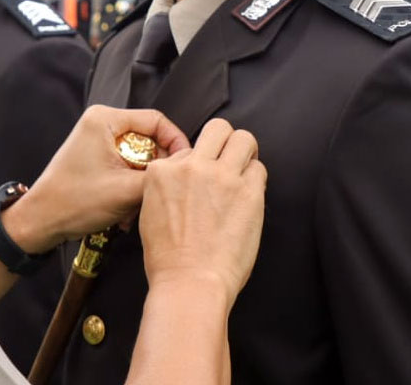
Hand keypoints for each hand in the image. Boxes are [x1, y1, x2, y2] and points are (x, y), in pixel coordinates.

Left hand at [2, 105, 189, 252]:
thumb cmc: (73, 202)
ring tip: (136, 208)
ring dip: (142, 184)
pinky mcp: (95, 158)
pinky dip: (129, 188)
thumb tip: (184, 169)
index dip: (176, 142)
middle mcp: (100, 123)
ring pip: (139, 157)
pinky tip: (125, 212)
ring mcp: (97, 140)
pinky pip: (125, 167)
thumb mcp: (125, 191)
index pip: (156, 120)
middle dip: (155, 170)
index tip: (186, 164)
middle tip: (158, 192)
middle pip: (148, 139)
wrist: (41, 222)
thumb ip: (160, 176)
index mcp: (105, 119)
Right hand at [139, 118, 265, 308]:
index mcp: (161, 171)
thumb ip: (168, 186)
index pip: (188, 150)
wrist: (190, 282)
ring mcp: (222, 177)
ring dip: (246, 154)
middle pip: (218, 129)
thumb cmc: (168, 259)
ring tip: (244, 171)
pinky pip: (259, 169)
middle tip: (230, 159)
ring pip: (244, 139)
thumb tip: (187, 177)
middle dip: (226, 141)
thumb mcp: (150, 212)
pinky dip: (255, 180)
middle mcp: (191, 167)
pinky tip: (249, 197)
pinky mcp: (248, 192)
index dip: (198, 164)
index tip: (202, 180)